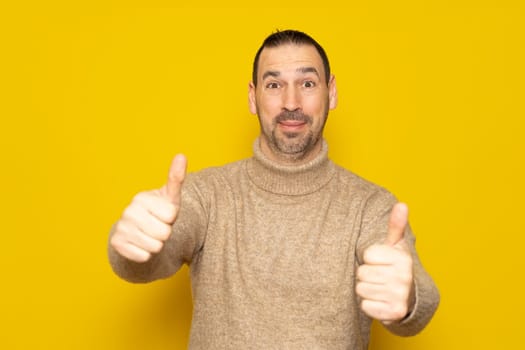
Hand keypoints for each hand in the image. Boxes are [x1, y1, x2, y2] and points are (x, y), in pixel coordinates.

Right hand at [110, 154, 186, 262]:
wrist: (138, 233)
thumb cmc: (158, 213)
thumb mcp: (170, 196)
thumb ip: (176, 177)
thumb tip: (181, 155)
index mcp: (142, 198)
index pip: (171, 214)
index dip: (171, 217)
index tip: (164, 214)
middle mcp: (128, 211)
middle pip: (164, 232)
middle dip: (165, 233)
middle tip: (157, 227)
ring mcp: (121, 228)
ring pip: (156, 246)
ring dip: (157, 244)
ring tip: (150, 236)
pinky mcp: (117, 245)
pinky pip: (145, 256)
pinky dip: (146, 254)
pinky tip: (141, 245)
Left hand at [356, 203, 414, 322]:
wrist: (409, 298)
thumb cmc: (396, 267)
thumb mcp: (396, 246)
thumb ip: (396, 225)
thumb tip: (401, 204)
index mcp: (403, 259)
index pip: (367, 254)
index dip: (370, 258)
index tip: (381, 262)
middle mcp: (404, 278)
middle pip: (362, 272)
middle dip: (367, 274)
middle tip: (380, 276)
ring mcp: (399, 296)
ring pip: (361, 289)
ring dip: (367, 289)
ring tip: (380, 287)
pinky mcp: (393, 313)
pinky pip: (365, 306)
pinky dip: (369, 304)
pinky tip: (380, 301)